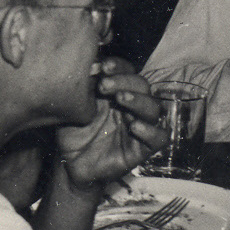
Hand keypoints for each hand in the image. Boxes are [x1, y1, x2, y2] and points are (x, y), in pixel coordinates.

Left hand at [56, 64, 159, 195]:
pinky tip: (134, 127)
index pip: (128, 73)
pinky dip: (151, 131)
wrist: (70, 165)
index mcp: (119, 93)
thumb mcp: (75, 108)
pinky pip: (159, 138)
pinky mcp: (142, 149)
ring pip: (154, 109)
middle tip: (104, 85)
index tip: (104, 66)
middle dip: (125, 82)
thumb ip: (83, 88)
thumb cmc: (73, 133)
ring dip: (139, 101)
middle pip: (143, 87)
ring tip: (121, 99)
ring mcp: (139, 127)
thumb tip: (86, 64)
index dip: (120, 67)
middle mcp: (132, 108)